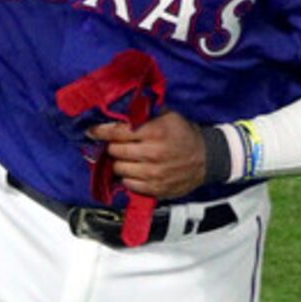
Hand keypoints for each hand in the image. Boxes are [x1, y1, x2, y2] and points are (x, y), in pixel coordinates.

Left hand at [85, 111, 211, 198]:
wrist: (208, 158)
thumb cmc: (185, 134)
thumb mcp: (169, 116)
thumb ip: (145, 114)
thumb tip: (119, 112)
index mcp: (155, 132)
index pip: (117, 132)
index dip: (101, 131)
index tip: (91, 131)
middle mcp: (153, 153)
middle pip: (115, 151)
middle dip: (112, 146)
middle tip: (115, 144)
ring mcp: (154, 174)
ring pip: (119, 169)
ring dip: (119, 163)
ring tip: (126, 158)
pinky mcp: (156, 189)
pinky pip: (129, 185)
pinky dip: (128, 178)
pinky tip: (134, 171)